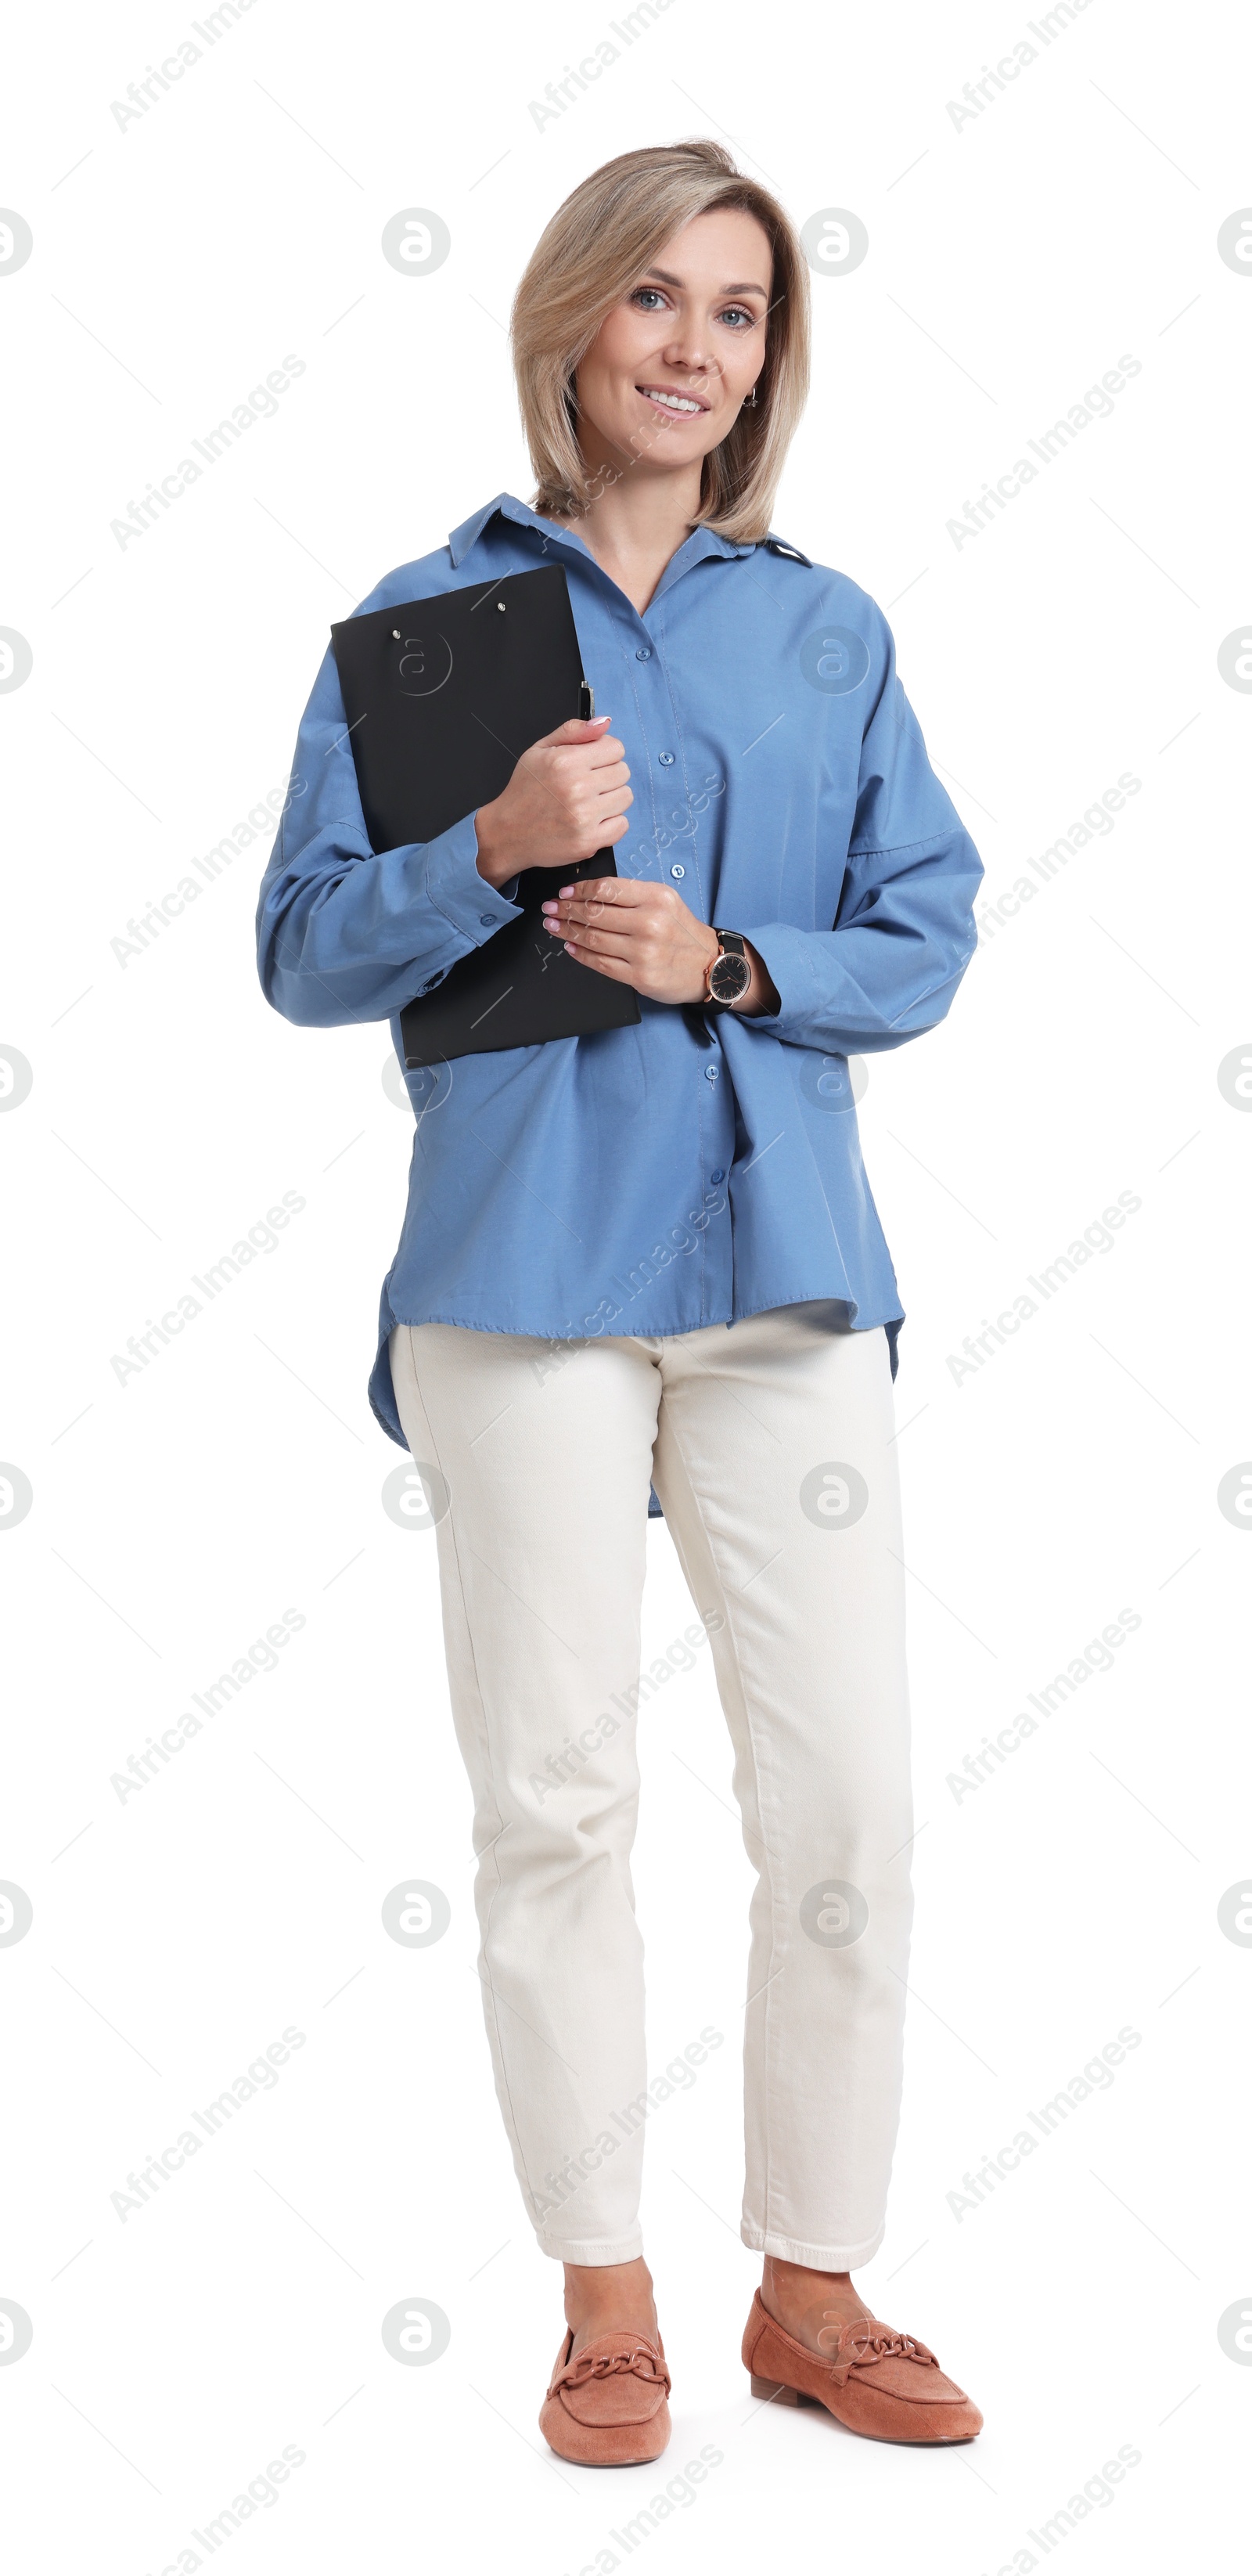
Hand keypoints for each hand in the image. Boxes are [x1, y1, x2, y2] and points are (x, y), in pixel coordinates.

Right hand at [474, 715, 631, 888]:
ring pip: (625, 797)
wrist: (507, 833)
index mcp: (566, 761)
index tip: (592, 763)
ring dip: (611, 799)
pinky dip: (611, 823)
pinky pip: (623, 825)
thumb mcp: (539, 750)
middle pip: (623, 772)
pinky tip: (591, 821)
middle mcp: (577, 788)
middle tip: (587, 786)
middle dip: (608, 776)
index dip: (605, 754)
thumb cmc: (524, 791)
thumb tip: (604, 723)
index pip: (616, 748)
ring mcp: (584, 817)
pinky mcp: (589, 841)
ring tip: (588, 803)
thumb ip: (573, 731)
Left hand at [541, 877, 778, 1013]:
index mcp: (656, 898)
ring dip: (568, 931)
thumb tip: (591, 892)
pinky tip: (570, 947)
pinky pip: (600, 963)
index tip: (564, 892)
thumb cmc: (682, 931)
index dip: (579, 890)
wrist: (710, 966)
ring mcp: (643, 952)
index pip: (607, 889)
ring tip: (554, 926)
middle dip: (566, 910)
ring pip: (593, 938)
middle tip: (550, 909)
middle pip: (595, 913)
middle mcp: (649, 923)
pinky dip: (581, 954)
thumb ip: (632, 894)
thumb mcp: (665, 901)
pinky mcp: (639, 976)